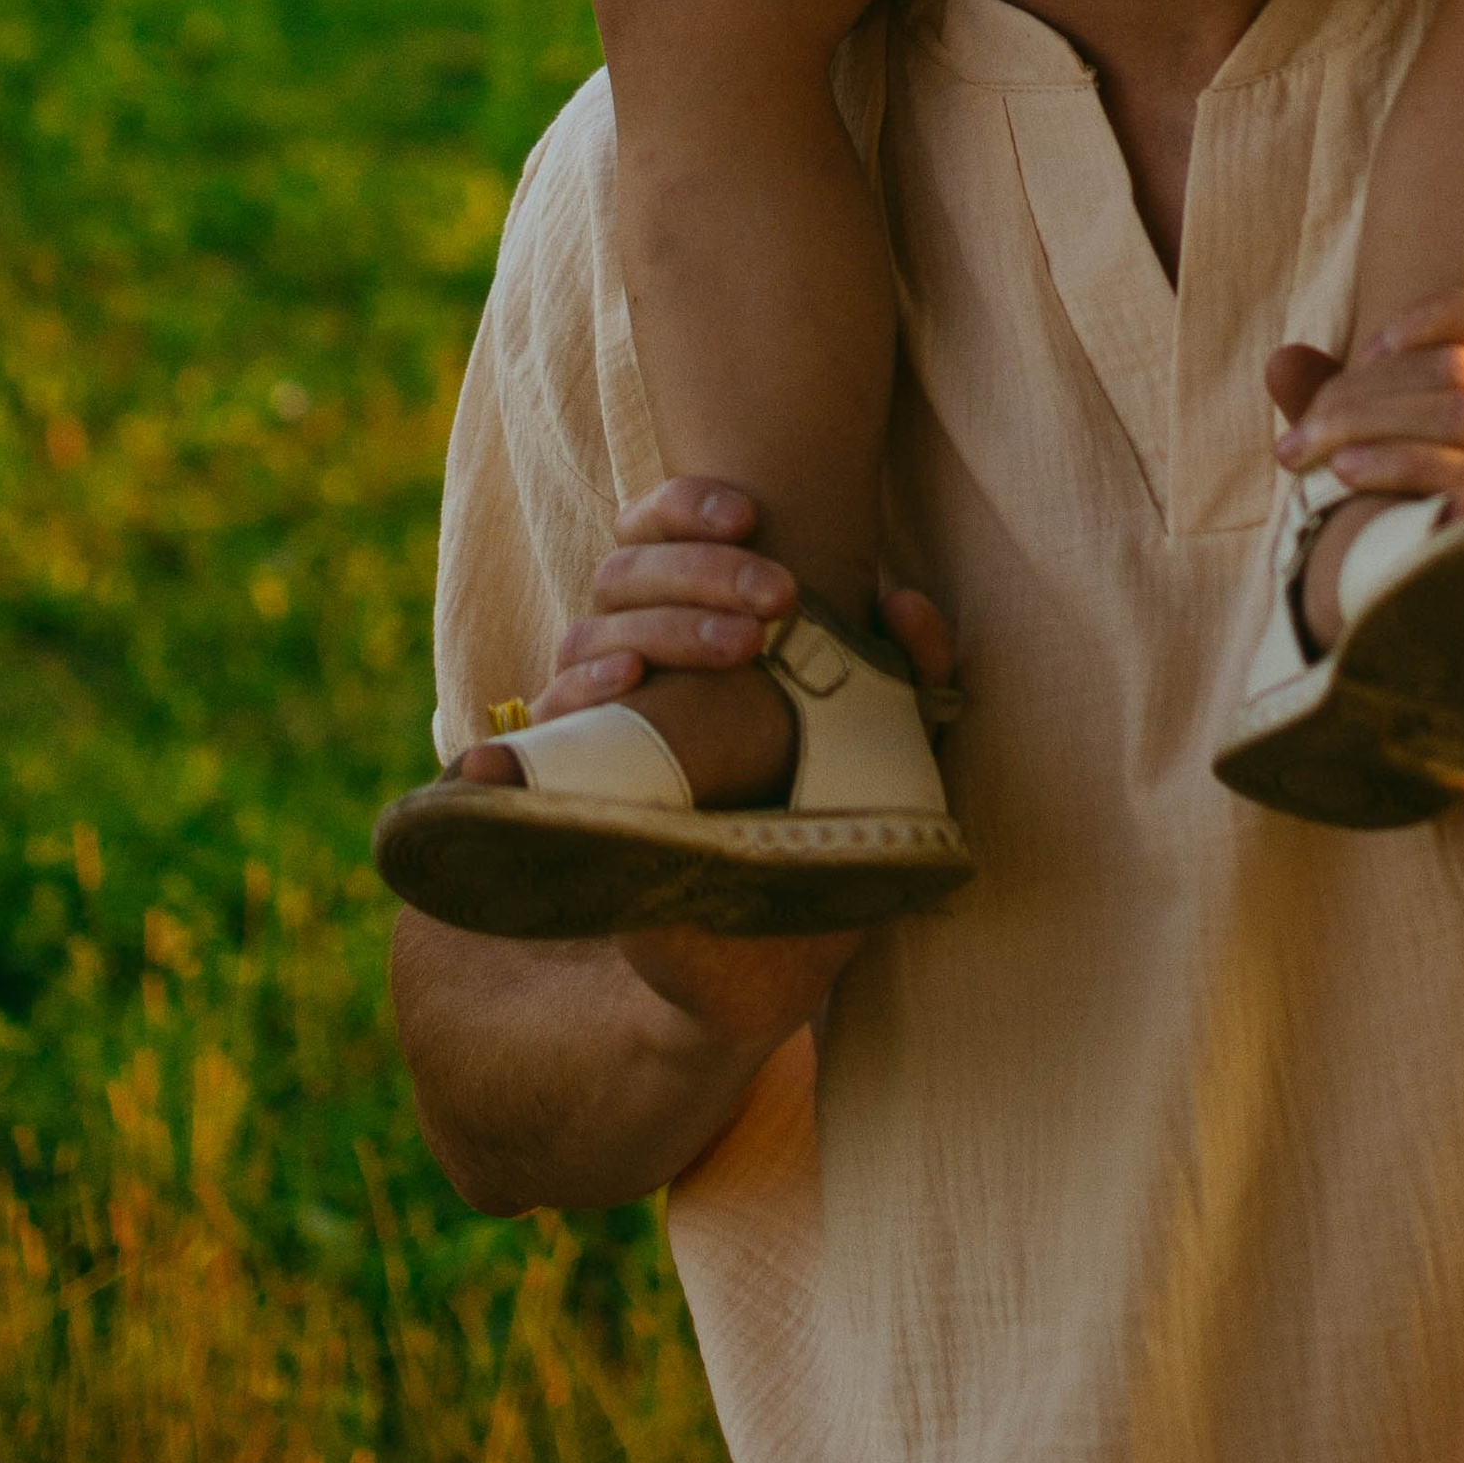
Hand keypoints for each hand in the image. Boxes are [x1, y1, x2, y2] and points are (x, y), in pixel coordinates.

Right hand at [525, 482, 961, 1040]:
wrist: (761, 957)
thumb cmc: (822, 813)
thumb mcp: (888, 748)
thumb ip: (912, 672)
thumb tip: (905, 602)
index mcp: (691, 611)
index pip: (659, 524)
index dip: (689, 506)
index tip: (750, 516)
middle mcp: (630, 644)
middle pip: (629, 568)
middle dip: (703, 570)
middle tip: (776, 599)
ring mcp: (593, 708)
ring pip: (593, 627)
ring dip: (665, 623)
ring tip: (736, 645)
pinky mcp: (567, 775)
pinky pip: (551, 714)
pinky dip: (584, 689)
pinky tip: (628, 686)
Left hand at [1265, 289, 1463, 549]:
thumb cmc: (1459, 569)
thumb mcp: (1422, 475)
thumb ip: (1363, 418)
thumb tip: (1280, 361)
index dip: (1441, 315)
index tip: (1369, 350)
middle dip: (1366, 388)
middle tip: (1301, 426)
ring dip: (1366, 421)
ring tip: (1304, 451)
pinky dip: (1399, 462)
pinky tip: (1343, 477)